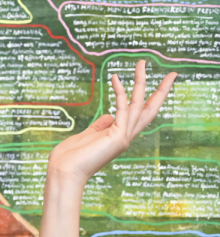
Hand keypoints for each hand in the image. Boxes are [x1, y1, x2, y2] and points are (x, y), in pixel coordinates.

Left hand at [46, 60, 176, 188]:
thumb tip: (109, 114)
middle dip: (161, 91)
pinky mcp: (117, 137)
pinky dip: (120, 92)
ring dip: (140, 82)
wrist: (63, 173)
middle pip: (150, 109)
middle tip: (173, 73)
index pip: (140, 115)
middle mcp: (126, 137)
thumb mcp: (87, 136)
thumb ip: (100, 126)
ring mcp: (123, 137)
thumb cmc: (70, 157)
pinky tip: (115, 78)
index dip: (149, 99)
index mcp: (119, 137)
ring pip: (139, 105)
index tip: (155, 84)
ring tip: (141, 63)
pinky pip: (122, 109)